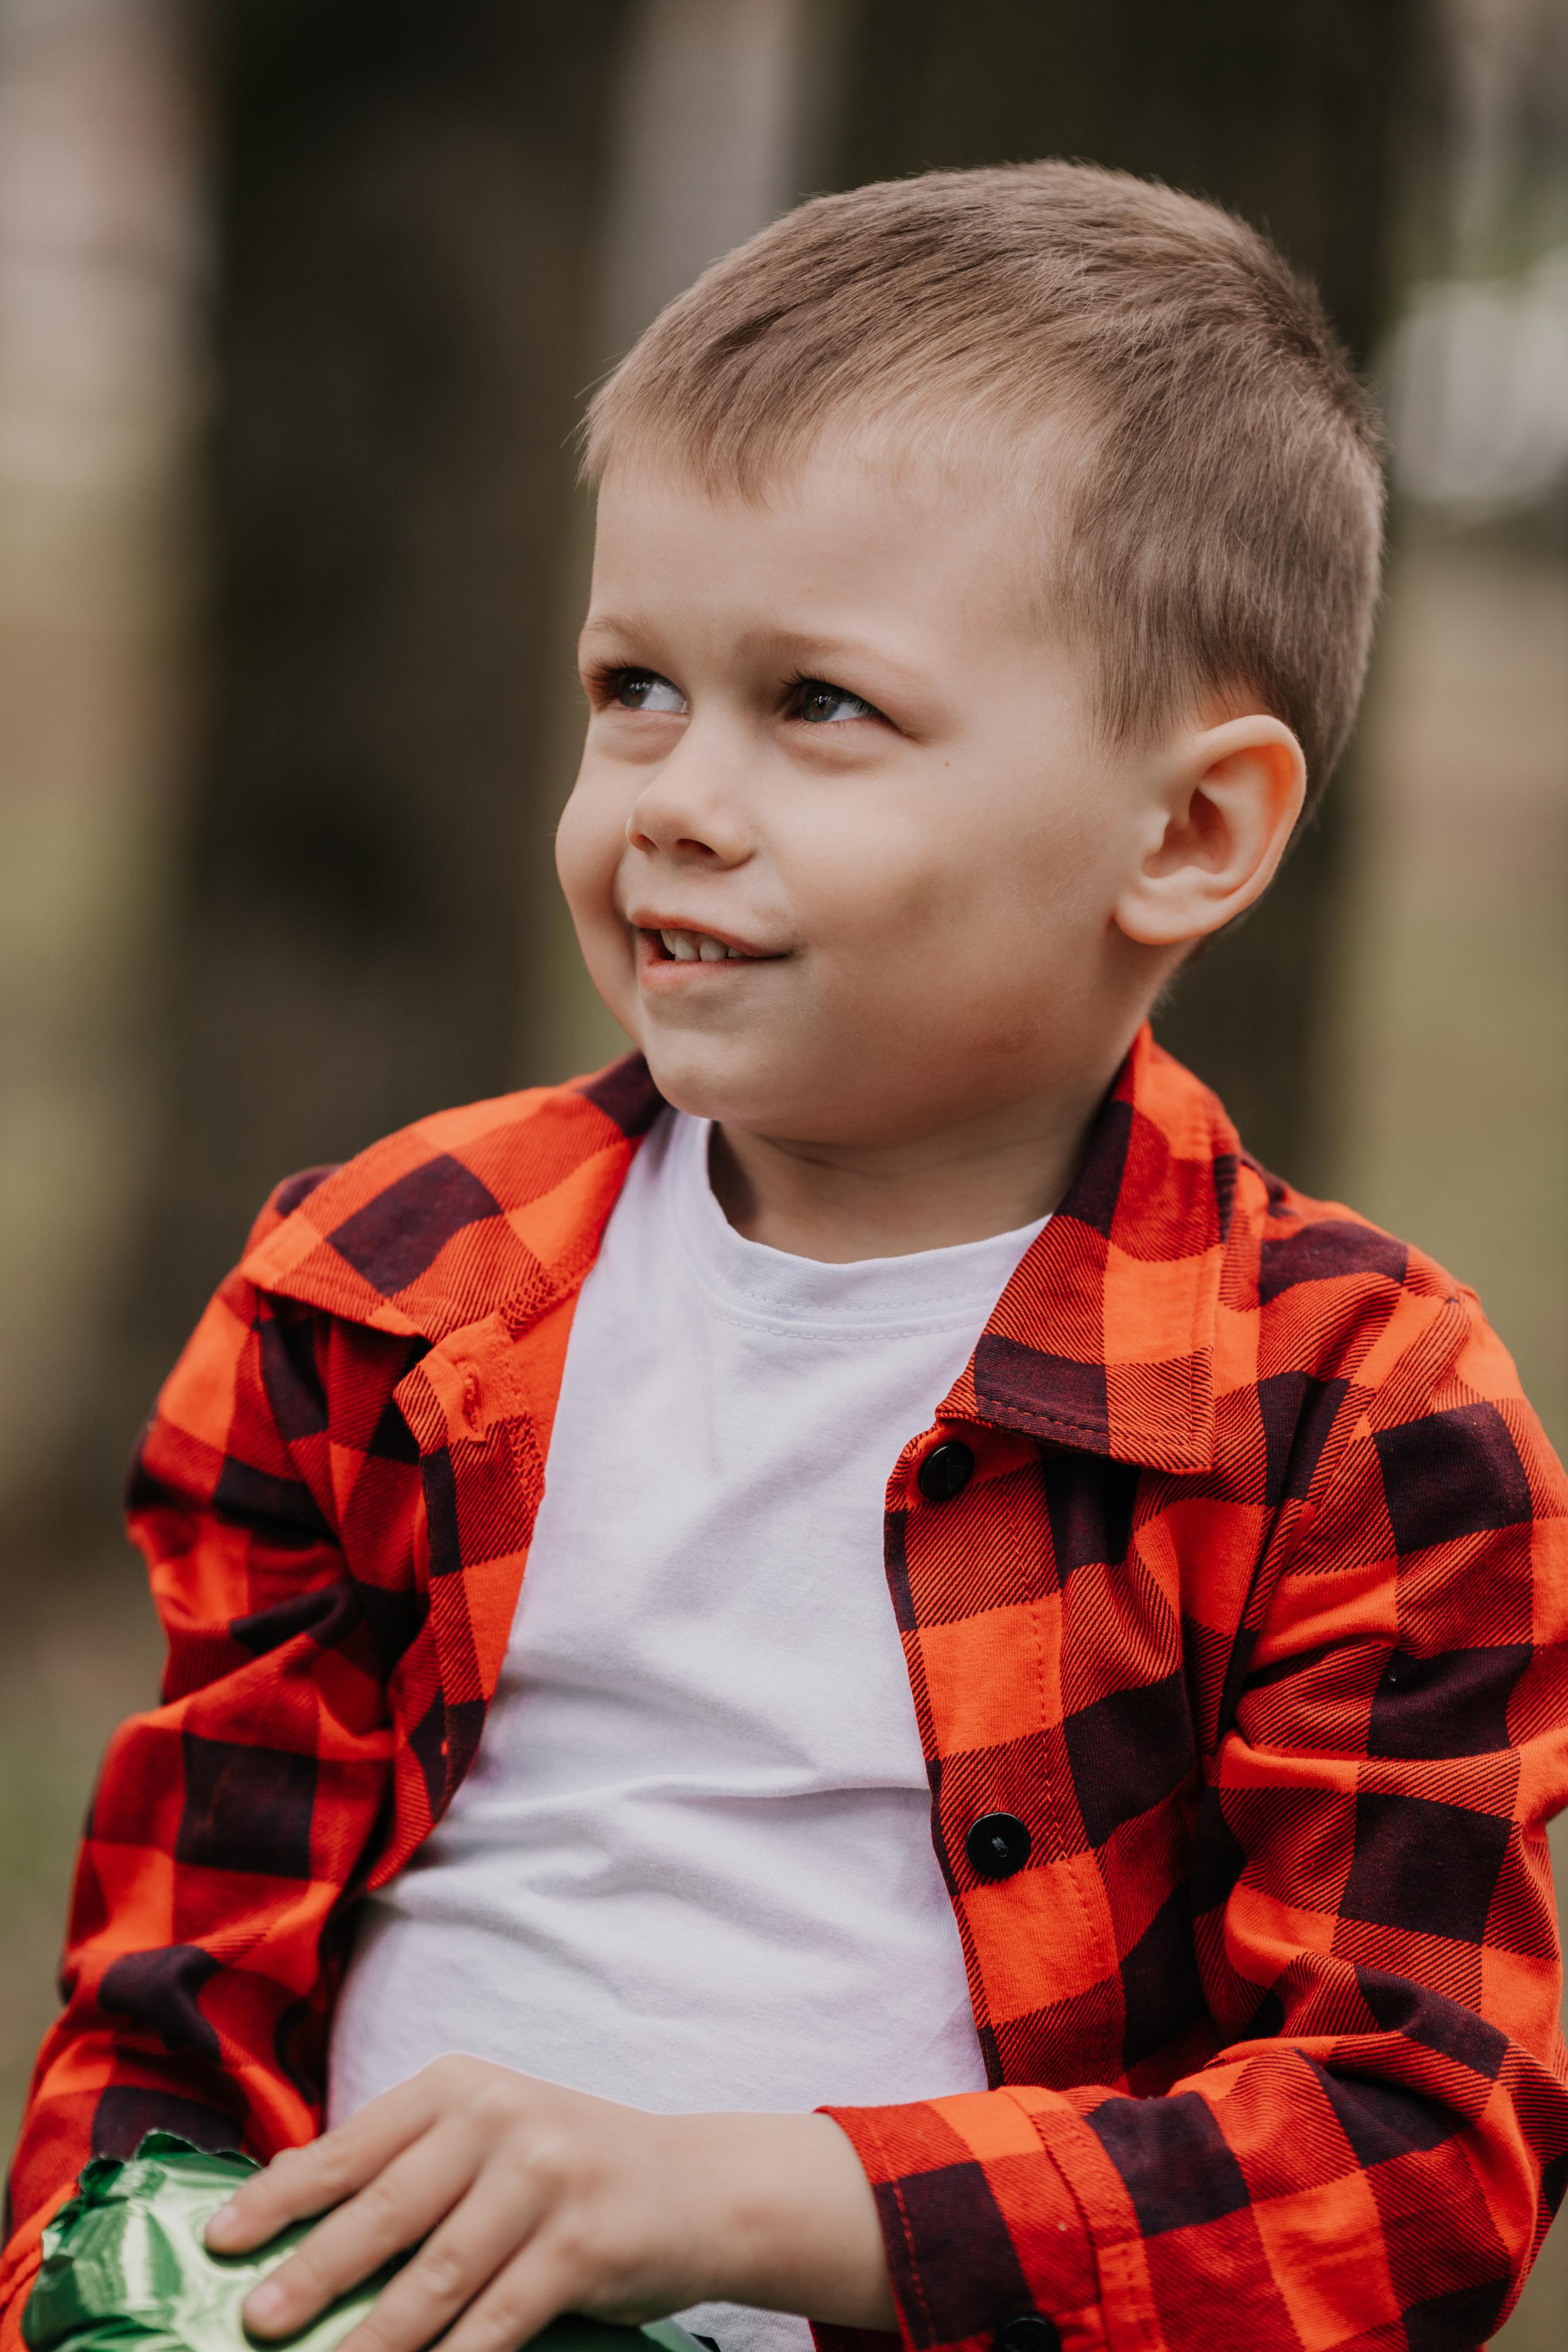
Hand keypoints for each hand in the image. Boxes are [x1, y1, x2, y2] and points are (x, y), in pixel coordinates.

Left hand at [204, 2057, 894, 2351]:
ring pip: (434, 2276)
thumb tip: (291, 2207)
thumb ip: (404, 2165)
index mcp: (458, 2088)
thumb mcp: (486, 2139)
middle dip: (312, 2272)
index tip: (222, 2239)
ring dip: (371, 2337)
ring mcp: (541, 2177)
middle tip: (257, 2320)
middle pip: (384, 2210)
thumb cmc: (567, 2170)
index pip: (352, 2145)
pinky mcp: (579, 2243)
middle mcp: (497, 2118)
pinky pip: (496, 2319)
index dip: (282, 2196)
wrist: (695, 2185)